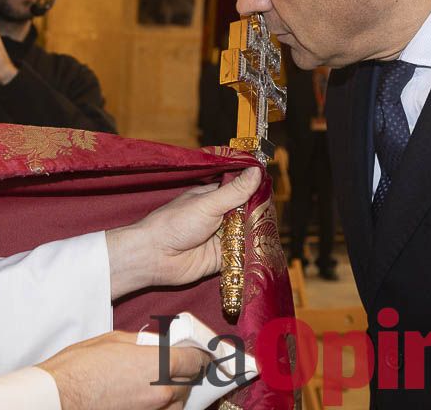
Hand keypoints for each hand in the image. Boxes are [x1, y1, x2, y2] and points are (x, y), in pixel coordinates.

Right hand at [38, 331, 209, 409]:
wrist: (58, 398)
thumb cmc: (80, 367)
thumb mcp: (116, 341)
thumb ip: (145, 344)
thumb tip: (157, 345)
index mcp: (159, 365)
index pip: (196, 360)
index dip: (201, 355)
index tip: (203, 354)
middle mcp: (162, 392)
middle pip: (188, 383)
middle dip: (185, 373)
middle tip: (177, 366)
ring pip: (176, 404)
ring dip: (173, 394)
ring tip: (159, 384)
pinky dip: (160, 406)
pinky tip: (147, 399)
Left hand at [106, 167, 260, 298]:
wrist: (155, 256)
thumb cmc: (175, 223)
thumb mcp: (208, 203)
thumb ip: (234, 191)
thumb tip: (256, 171)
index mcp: (213, 197)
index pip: (241, 191)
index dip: (257, 192)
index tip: (274, 193)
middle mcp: (219, 216)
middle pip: (247, 215)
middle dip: (260, 217)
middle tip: (275, 218)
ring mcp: (220, 238)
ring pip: (246, 235)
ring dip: (255, 236)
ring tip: (271, 235)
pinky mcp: (221, 259)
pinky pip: (241, 255)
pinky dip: (250, 255)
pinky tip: (262, 253)